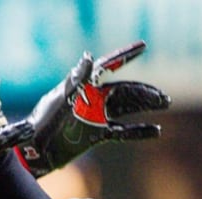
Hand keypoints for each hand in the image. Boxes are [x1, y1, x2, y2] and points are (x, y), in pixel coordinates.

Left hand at [14, 42, 170, 177]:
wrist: (37, 149)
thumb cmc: (45, 121)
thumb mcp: (61, 98)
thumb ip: (77, 78)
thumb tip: (91, 57)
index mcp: (85, 85)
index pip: (109, 66)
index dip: (126, 56)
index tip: (143, 46)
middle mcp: (94, 98)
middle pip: (125, 91)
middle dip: (145, 92)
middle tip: (163, 96)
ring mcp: (97, 117)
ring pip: (128, 108)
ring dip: (146, 106)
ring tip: (163, 103)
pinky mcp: (98, 135)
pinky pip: (123, 132)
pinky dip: (139, 131)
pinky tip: (155, 130)